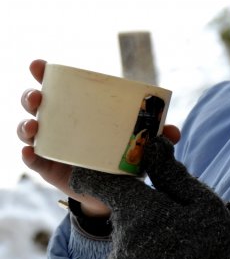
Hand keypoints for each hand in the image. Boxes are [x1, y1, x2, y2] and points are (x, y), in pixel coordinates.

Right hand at [17, 59, 179, 217]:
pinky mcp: (48, 169)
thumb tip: (174, 132)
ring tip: (34, 127)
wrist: (115, 193)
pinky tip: (30, 153)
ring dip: (26, 125)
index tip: (38, 65)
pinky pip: (34, 160)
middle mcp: (58, 123)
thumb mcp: (139, 143)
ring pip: (28, 130)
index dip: (42, 72)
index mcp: (77, 109)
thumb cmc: (123, 157)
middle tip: (38, 98)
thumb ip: (157, 136)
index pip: (55, 85)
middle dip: (31, 96)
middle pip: (35, 104)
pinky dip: (28, 155)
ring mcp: (50, 146)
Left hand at [70, 136, 229, 258]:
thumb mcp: (202, 204)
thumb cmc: (215, 247)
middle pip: (125, 214)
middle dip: (146, 213)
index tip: (117, 173)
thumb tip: (153, 146)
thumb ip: (172, 175)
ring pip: (129, 240)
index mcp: (137, 211)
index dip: (102, 173)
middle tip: (179, 224)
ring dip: (148, 240)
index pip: (100, 182)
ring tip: (181, 253)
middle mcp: (120, 237)